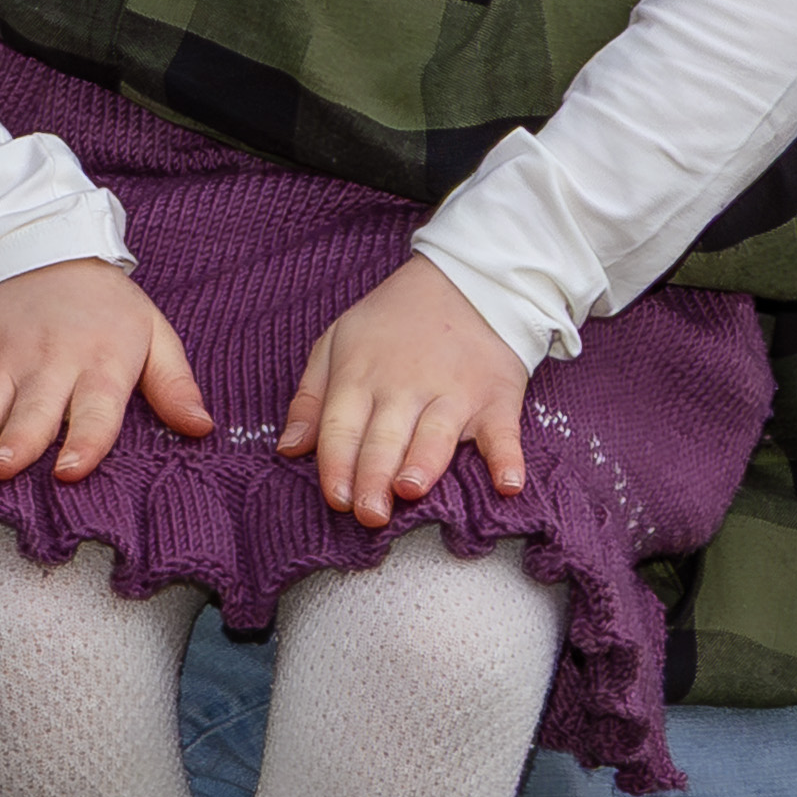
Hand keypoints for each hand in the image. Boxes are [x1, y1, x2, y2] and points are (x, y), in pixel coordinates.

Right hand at [0, 254, 207, 483]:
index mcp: (101, 363)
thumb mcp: (152, 333)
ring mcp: (0, 359)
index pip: (95, 410)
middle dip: (16, 440)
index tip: (69, 471)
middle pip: (32, 409)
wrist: (41, 246)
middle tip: (2, 470)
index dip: (83, 441)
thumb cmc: (105, 308)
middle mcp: (49, 362)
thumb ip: (175, 383)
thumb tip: (203, 428)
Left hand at [281, 262, 533, 521]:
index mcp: (360, 376)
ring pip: (435, 434)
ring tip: (411, 489)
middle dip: (374, 477)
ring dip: (424, 462)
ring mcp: (453, 392)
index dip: (337, 465)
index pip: (342, 427)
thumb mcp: (336, 343)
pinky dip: (508, 458)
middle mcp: (405, 387)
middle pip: (385, 438)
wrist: (465, 282)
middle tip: (369, 514)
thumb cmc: (392, 322)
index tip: (337, 499)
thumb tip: (289, 449)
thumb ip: (311, 398)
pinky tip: (507, 484)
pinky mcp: (495, 398)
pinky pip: (502, 433)